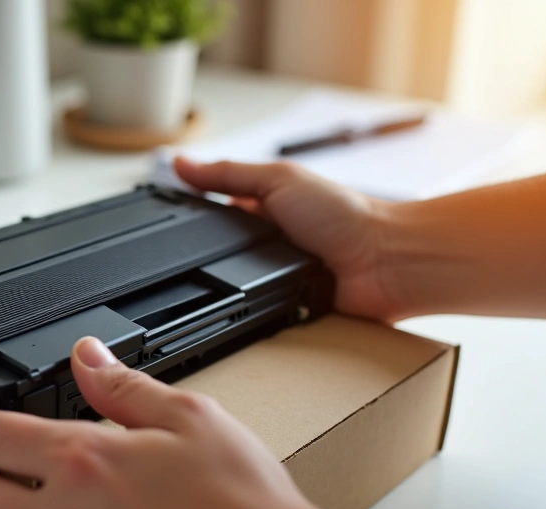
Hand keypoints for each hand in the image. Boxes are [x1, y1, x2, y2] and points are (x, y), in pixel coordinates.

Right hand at [174, 156, 401, 321]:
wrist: (383, 262)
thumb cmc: (345, 215)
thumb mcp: (278, 180)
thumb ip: (228, 173)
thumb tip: (180, 162)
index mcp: (266, 204)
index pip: (214, 208)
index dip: (191, 213)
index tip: (162, 214)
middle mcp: (270, 238)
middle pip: (218, 250)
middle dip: (208, 254)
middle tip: (196, 254)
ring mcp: (277, 272)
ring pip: (233, 283)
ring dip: (231, 281)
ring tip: (230, 275)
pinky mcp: (285, 304)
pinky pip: (255, 310)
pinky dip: (252, 307)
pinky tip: (248, 302)